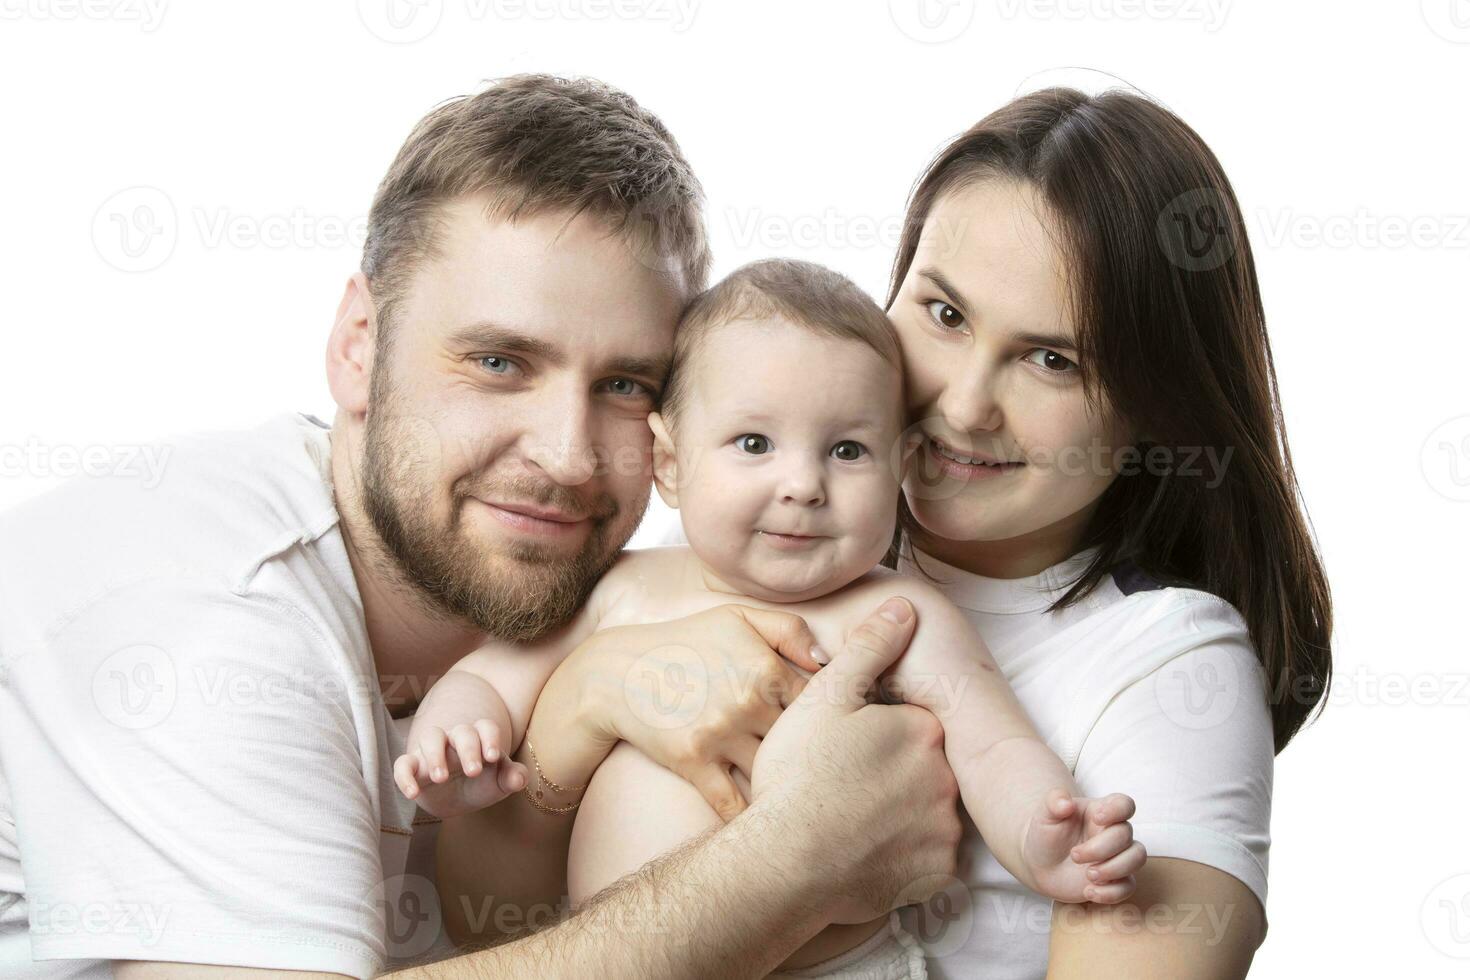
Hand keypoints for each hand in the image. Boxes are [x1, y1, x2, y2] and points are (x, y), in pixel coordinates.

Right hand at [393, 720, 529, 819]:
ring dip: (435, 754)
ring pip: (431, 736)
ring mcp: (433, 751)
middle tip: (473, 772)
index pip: (486, 727)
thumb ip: (512, 777)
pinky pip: (403, 764)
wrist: (457, 798)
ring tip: (441, 777)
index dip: (490, 738)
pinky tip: (413, 794)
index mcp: (480, 738)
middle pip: (461, 731)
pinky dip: (404, 777)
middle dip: (468, 749)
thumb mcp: (499, 783)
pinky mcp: (414, 767)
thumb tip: (520, 778)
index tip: (492, 757)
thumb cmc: (481, 783)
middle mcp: (455, 739)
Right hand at [568, 604, 822, 821]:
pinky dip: (753, 817)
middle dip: (820, 758)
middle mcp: (747, 702)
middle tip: (840, 775)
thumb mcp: (738, 618)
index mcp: (766, 669)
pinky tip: (769, 824)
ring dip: (790, 786)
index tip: (844, 736)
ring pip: (775, 773)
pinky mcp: (694, 763)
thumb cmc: (686, 642)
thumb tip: (828, 662)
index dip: (838, 722)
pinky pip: (734, 803)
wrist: (619, 671)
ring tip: (810, 800)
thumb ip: (789, 630)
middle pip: (805, 743)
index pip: (824, 704)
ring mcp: (719, 735)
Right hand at [751, 597, 963, 923]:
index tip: (846, 752)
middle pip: (922, 769)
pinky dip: (902, 857)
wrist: (784, 864)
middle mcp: (944, 779)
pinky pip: (925, 859)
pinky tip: (864, 853)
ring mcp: (942, 830)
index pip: (911, 726)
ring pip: (925, 814)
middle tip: (844, 788)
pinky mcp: (933, 876)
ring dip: (899, 817)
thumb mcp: (825, 697)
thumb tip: (904, 607)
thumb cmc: (798, 776)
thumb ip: (869, 648)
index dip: (876, 737)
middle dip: (891, 776)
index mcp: (922, 731)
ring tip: (850, 823)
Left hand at [1022, 789, 1145, 903]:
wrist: (1039, 864)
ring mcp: (1117, 857)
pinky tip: (1089, 892)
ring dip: (1113, 869)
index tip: (1096, 818)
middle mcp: (1113, 833)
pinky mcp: (1115, 880)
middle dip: (1101, 848)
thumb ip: (1054, 802)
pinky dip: (1111, 893)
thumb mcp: (1045, 814)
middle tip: (1074, 856)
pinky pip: (1128, 887)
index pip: (1124, 804)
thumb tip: (1066, 802)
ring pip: (1137, 858)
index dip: (1118, 810)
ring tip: (1088, 875)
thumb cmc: (1046, 834)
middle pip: (1127, 835)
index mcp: (1100, 811)